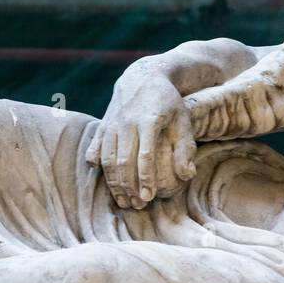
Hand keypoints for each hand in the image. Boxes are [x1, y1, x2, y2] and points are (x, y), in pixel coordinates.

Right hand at [85, 69, 195, 208]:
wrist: (143, 76)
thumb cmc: (169, 103)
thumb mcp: (183, 121)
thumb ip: (185, 148)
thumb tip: (187, 175)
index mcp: (148, 121)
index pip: (144, 155)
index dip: (145, 178)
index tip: (148, 197)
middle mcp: (126, 122)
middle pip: (123, 161)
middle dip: (128, 186)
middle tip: (136, 206)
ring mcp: (112, 123)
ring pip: (107, 158)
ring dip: (114, 183)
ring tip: (123, 201)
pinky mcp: (102, 125)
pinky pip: (96, 149)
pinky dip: (99, 168)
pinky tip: (107, 183)